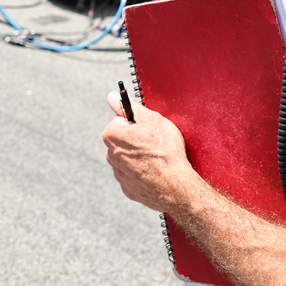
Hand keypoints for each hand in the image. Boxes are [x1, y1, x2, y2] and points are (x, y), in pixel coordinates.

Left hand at [103, 90, 198, 212]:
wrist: (175, 185)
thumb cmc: (165, 150)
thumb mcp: (151, 119)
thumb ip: (128, 106)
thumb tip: (112, 97)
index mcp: (111, 134)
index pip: (122, 119)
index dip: (138, 122)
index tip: (149, 128)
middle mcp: (110, 154)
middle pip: (124, 138)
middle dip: (137, 138)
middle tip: (155, 142)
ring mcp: (118, 173)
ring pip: (128, 157)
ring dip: (139, 155)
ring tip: (157, 158)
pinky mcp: (128, 188)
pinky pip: (134, 174)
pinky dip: (143, 172)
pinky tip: (155, 171)